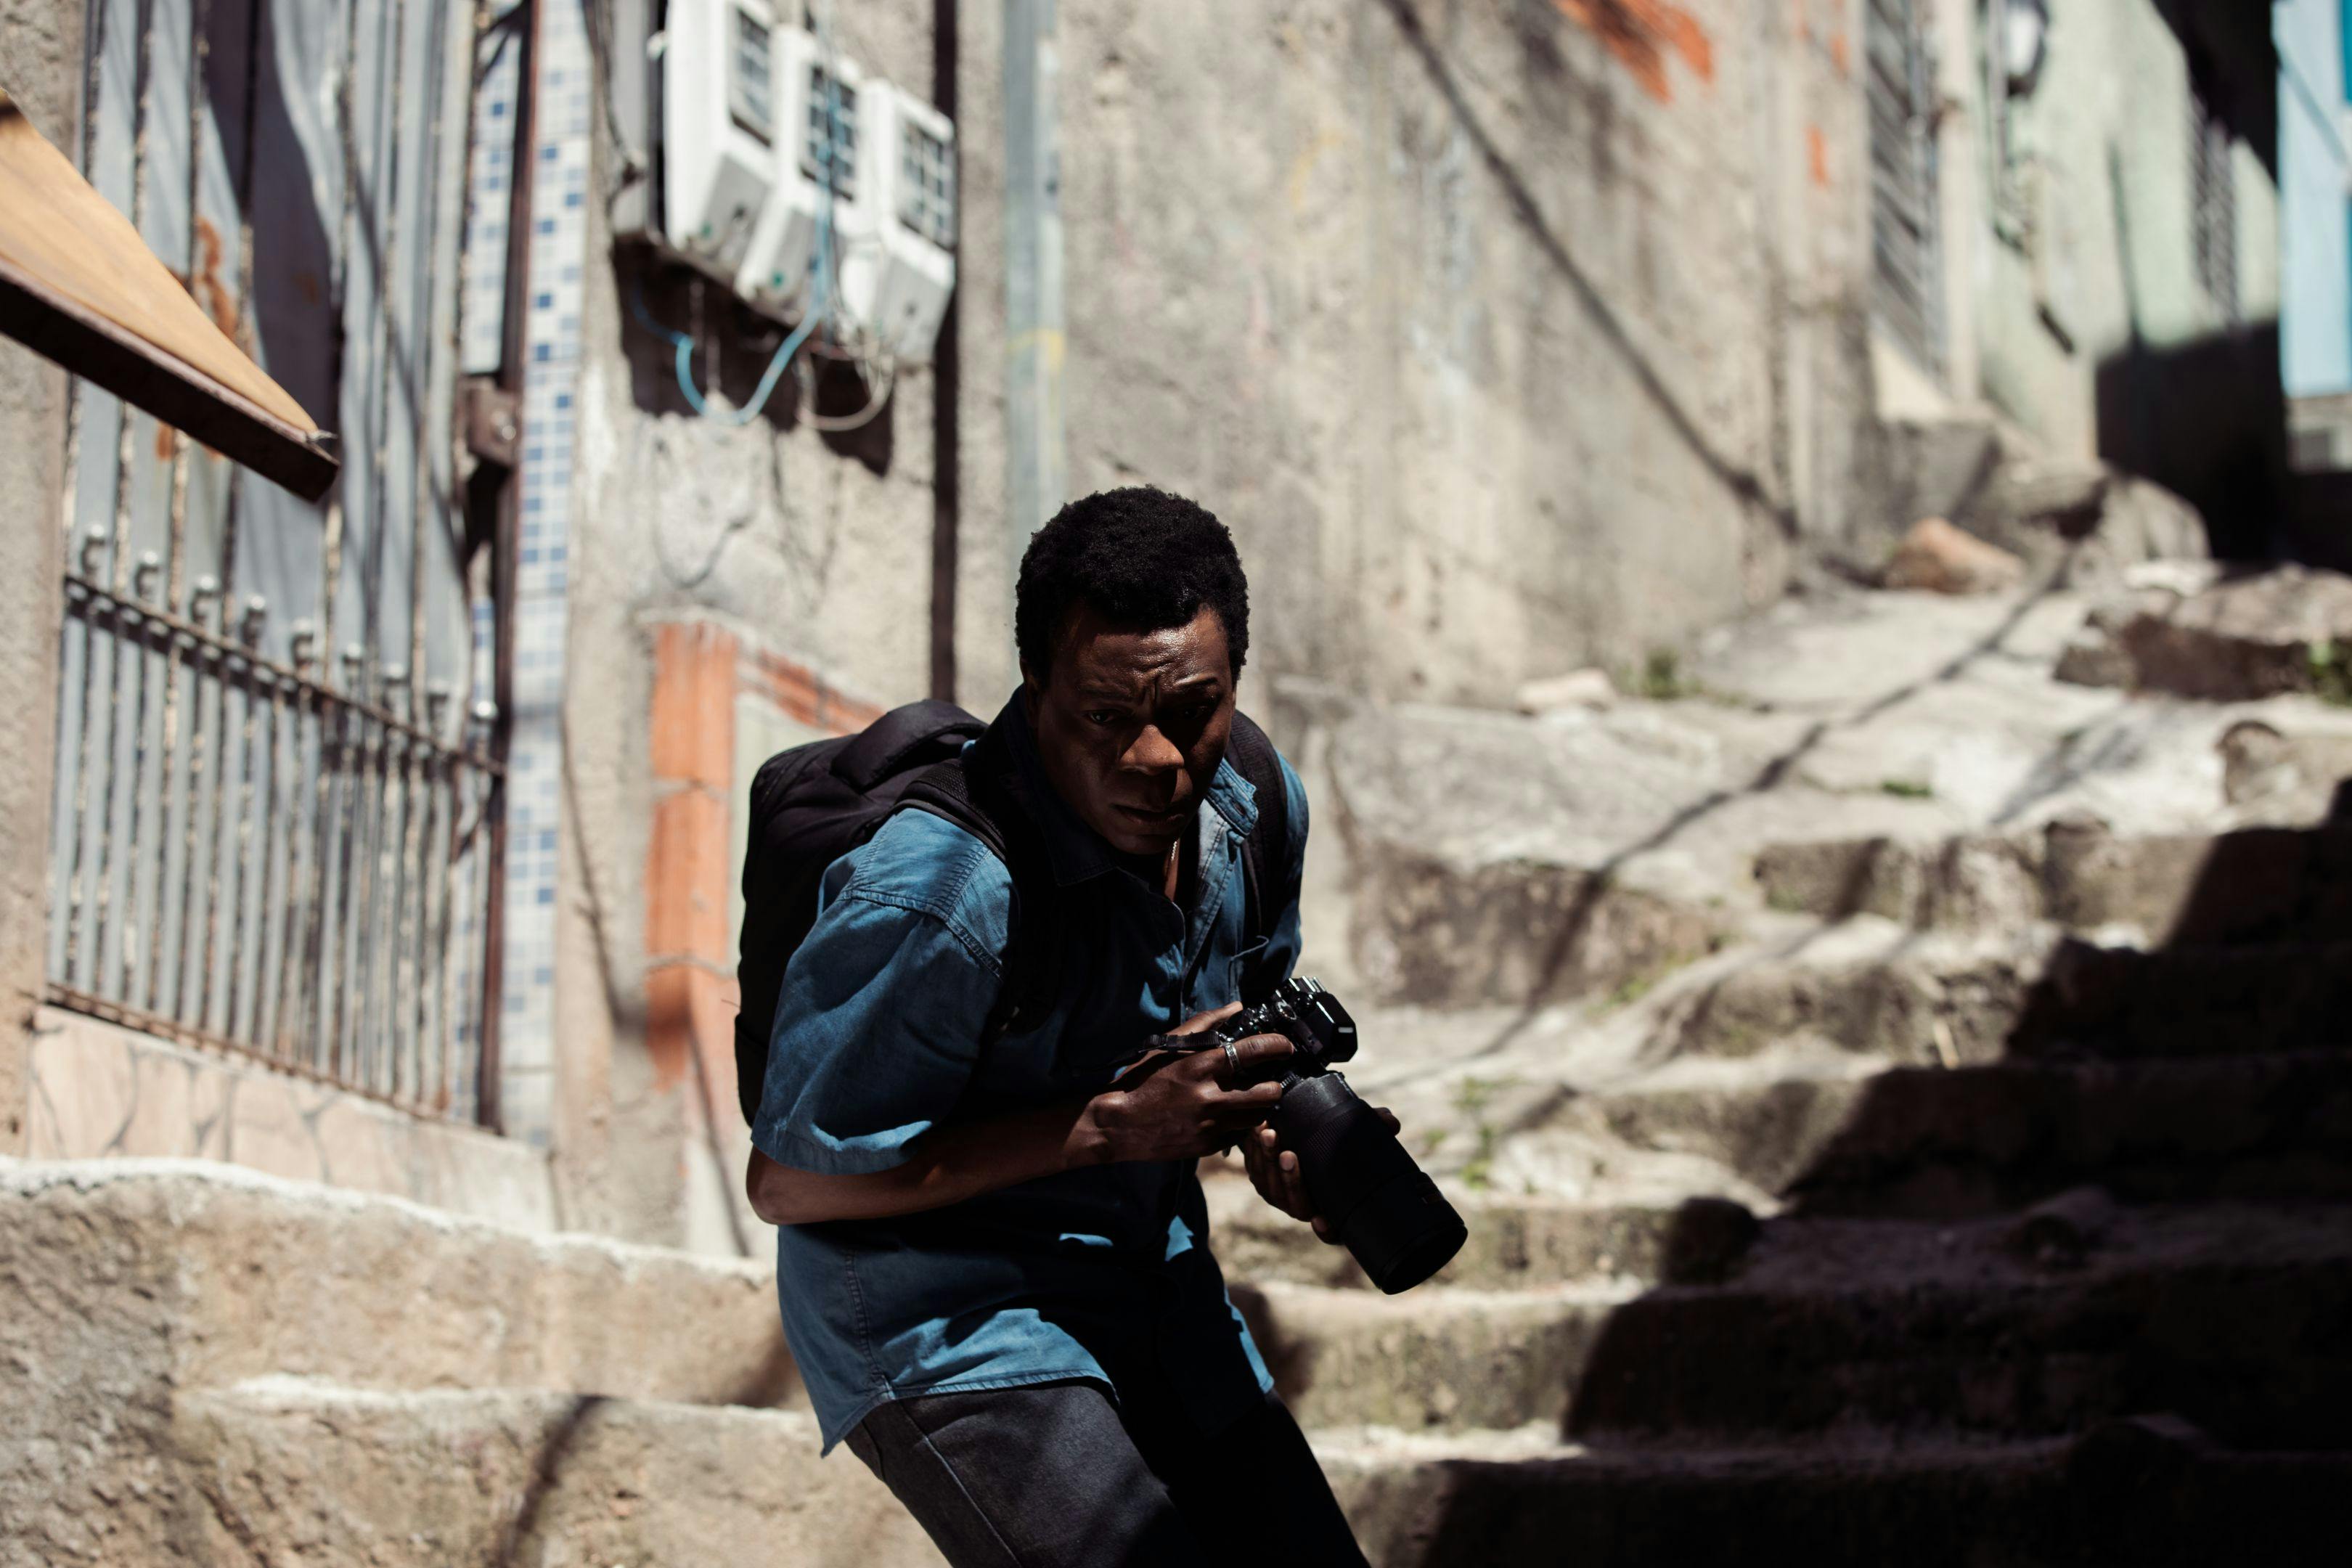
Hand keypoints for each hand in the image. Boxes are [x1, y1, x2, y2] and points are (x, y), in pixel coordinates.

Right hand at [1082, 1004, 1292, 1164]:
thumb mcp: (1169, 1046)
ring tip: (1255, 1099)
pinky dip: (1238, 1124)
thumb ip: (1205, 1024)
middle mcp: (1210, 1096)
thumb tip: (1237, 1008)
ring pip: (1257, 1117)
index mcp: (1201, 1066)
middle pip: (1267, 1092)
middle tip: (1273, 1080)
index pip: (1253, 1051)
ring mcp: (1210, 1124)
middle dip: (1276, 1085)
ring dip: (1261, 1107)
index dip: (1277, 1046)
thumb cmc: (1142, 1079)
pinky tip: (1229, 1116)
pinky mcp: (1207, 1145)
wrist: (1118, 1124)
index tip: (1286, 1046)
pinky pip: (1237, 1134)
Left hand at [1242, 1106, 1400, 1242]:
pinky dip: (1254, 1149)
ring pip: (1270, 1185)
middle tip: (1289, 1155)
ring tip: (1268, 1133)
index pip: (1331, 1231)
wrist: (1305, 1133)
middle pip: (1294, 1202)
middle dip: (1290, 1179)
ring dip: (1267, 1159)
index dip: (1326, 1230)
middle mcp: (1304, 1207)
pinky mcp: (1262, 1178)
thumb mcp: (1356, 1136)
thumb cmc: (1337, 1142)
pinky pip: (1255, 1168)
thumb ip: (1374, 1128)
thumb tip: (1391, 1121)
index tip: (1321, 1220)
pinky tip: (1256, 1130)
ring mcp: (1280, 1195)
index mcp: (1331, 1208)